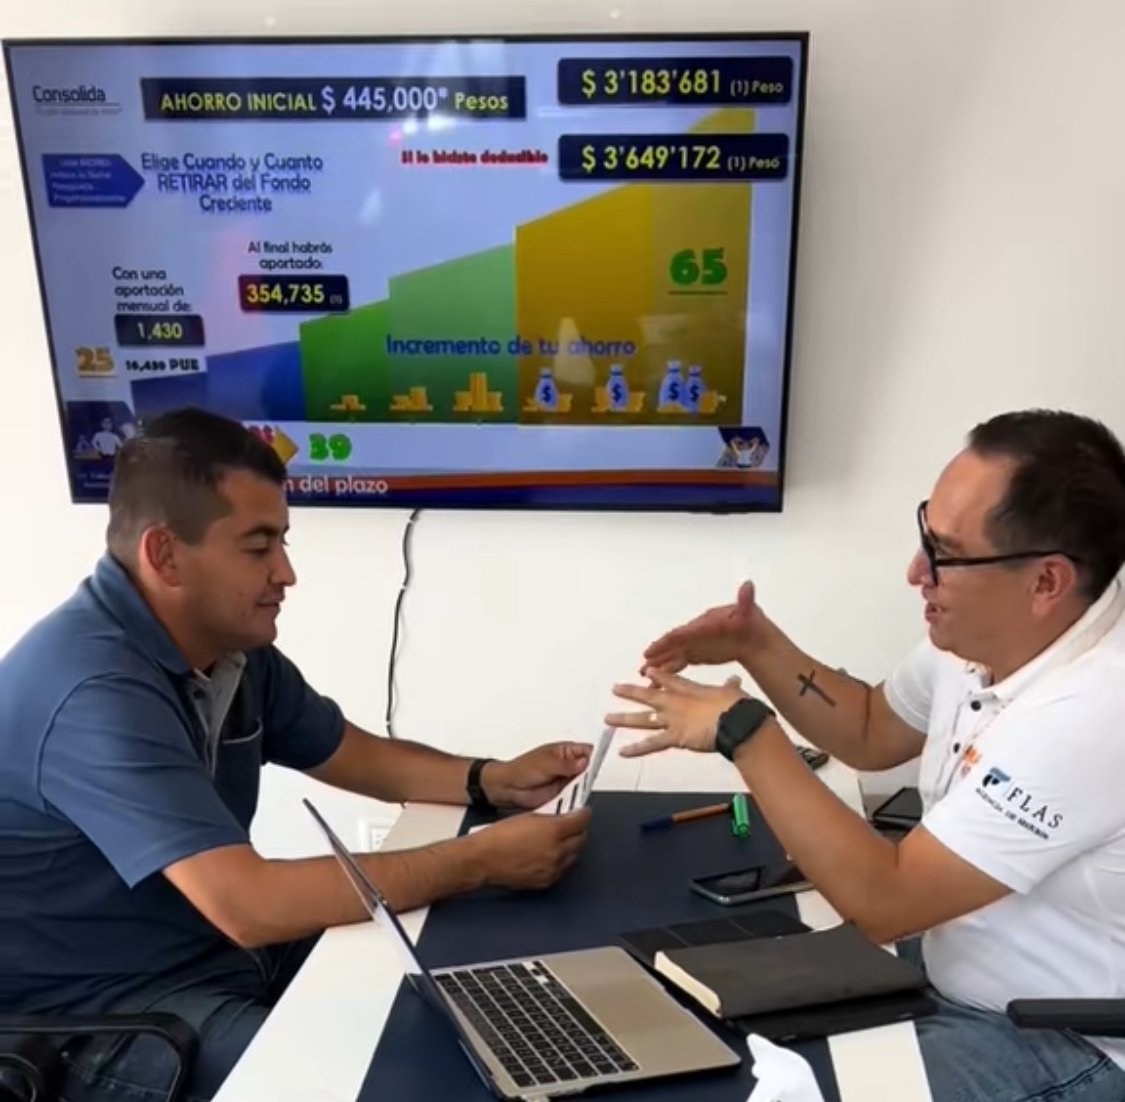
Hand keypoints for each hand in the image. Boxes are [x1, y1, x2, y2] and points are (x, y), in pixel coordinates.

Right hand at [472, 808, 591, 889]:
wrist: (483, 860)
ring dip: (570, 846)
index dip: (583, 814)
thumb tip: (561, 816)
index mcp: (553, 831)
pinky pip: (561, 869)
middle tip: (572, 824)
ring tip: (559, 839)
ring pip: (573, 855)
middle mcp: (557, 851)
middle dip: (578, 830)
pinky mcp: (546, 881)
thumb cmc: (498, 837)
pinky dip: (560, 861)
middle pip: (581, 839)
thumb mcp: (527, 817)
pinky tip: (550, 854)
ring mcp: (553, 869)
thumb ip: (549, 817)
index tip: (582, 812)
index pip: (581, 821)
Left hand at [483, 742, 591, 809]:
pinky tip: (578, 802)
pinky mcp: (563, 795)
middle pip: (589, 768)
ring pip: (584, 784)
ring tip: (583, 792)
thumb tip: (585, 761)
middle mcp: (569, 765)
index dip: (594, 755)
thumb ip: (566, 764)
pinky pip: (575, 797)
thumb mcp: (545, 763)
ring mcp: (567, 781)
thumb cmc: (523, 769)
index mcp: (565, 751)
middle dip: (592, 774)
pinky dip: (578, 800)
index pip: (587, 750)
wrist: (508, 788)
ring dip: (585, 788)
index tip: (597, 764)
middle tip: (590, 780)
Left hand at [605, 668, 746, 756]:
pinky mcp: (674, 737)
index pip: (670, 681)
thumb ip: (730, 687)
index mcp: (690, 690)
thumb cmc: (736, 706)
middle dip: (631, 692)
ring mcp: (672, 720)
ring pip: (643, 719)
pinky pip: (652, 745)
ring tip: (607, 719)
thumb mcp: (733, 692)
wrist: (735, 721)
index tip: (647, 671)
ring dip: (624, 719)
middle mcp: (676, 703)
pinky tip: (622, 752)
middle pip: (648, 695)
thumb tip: (736, 680)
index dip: (658, 676)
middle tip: (615, 689)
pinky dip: (636, 749)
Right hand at [642, 581, 765, 672]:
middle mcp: (694, 633)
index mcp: (703, 624)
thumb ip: (744, 601)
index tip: (650, 651)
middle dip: (657, 656)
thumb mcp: (748, 612)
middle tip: (643, 668)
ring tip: (644, 674)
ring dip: (659, 665)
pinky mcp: (697, 654)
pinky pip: (680, 663)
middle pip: (672, 645)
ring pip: (673, 656)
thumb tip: (748, 585)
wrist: (753, 635)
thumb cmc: (749, 623)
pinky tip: (659, 681)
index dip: (665, 643)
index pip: (680, 634)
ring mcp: (694, 644)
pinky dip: (670, 671)